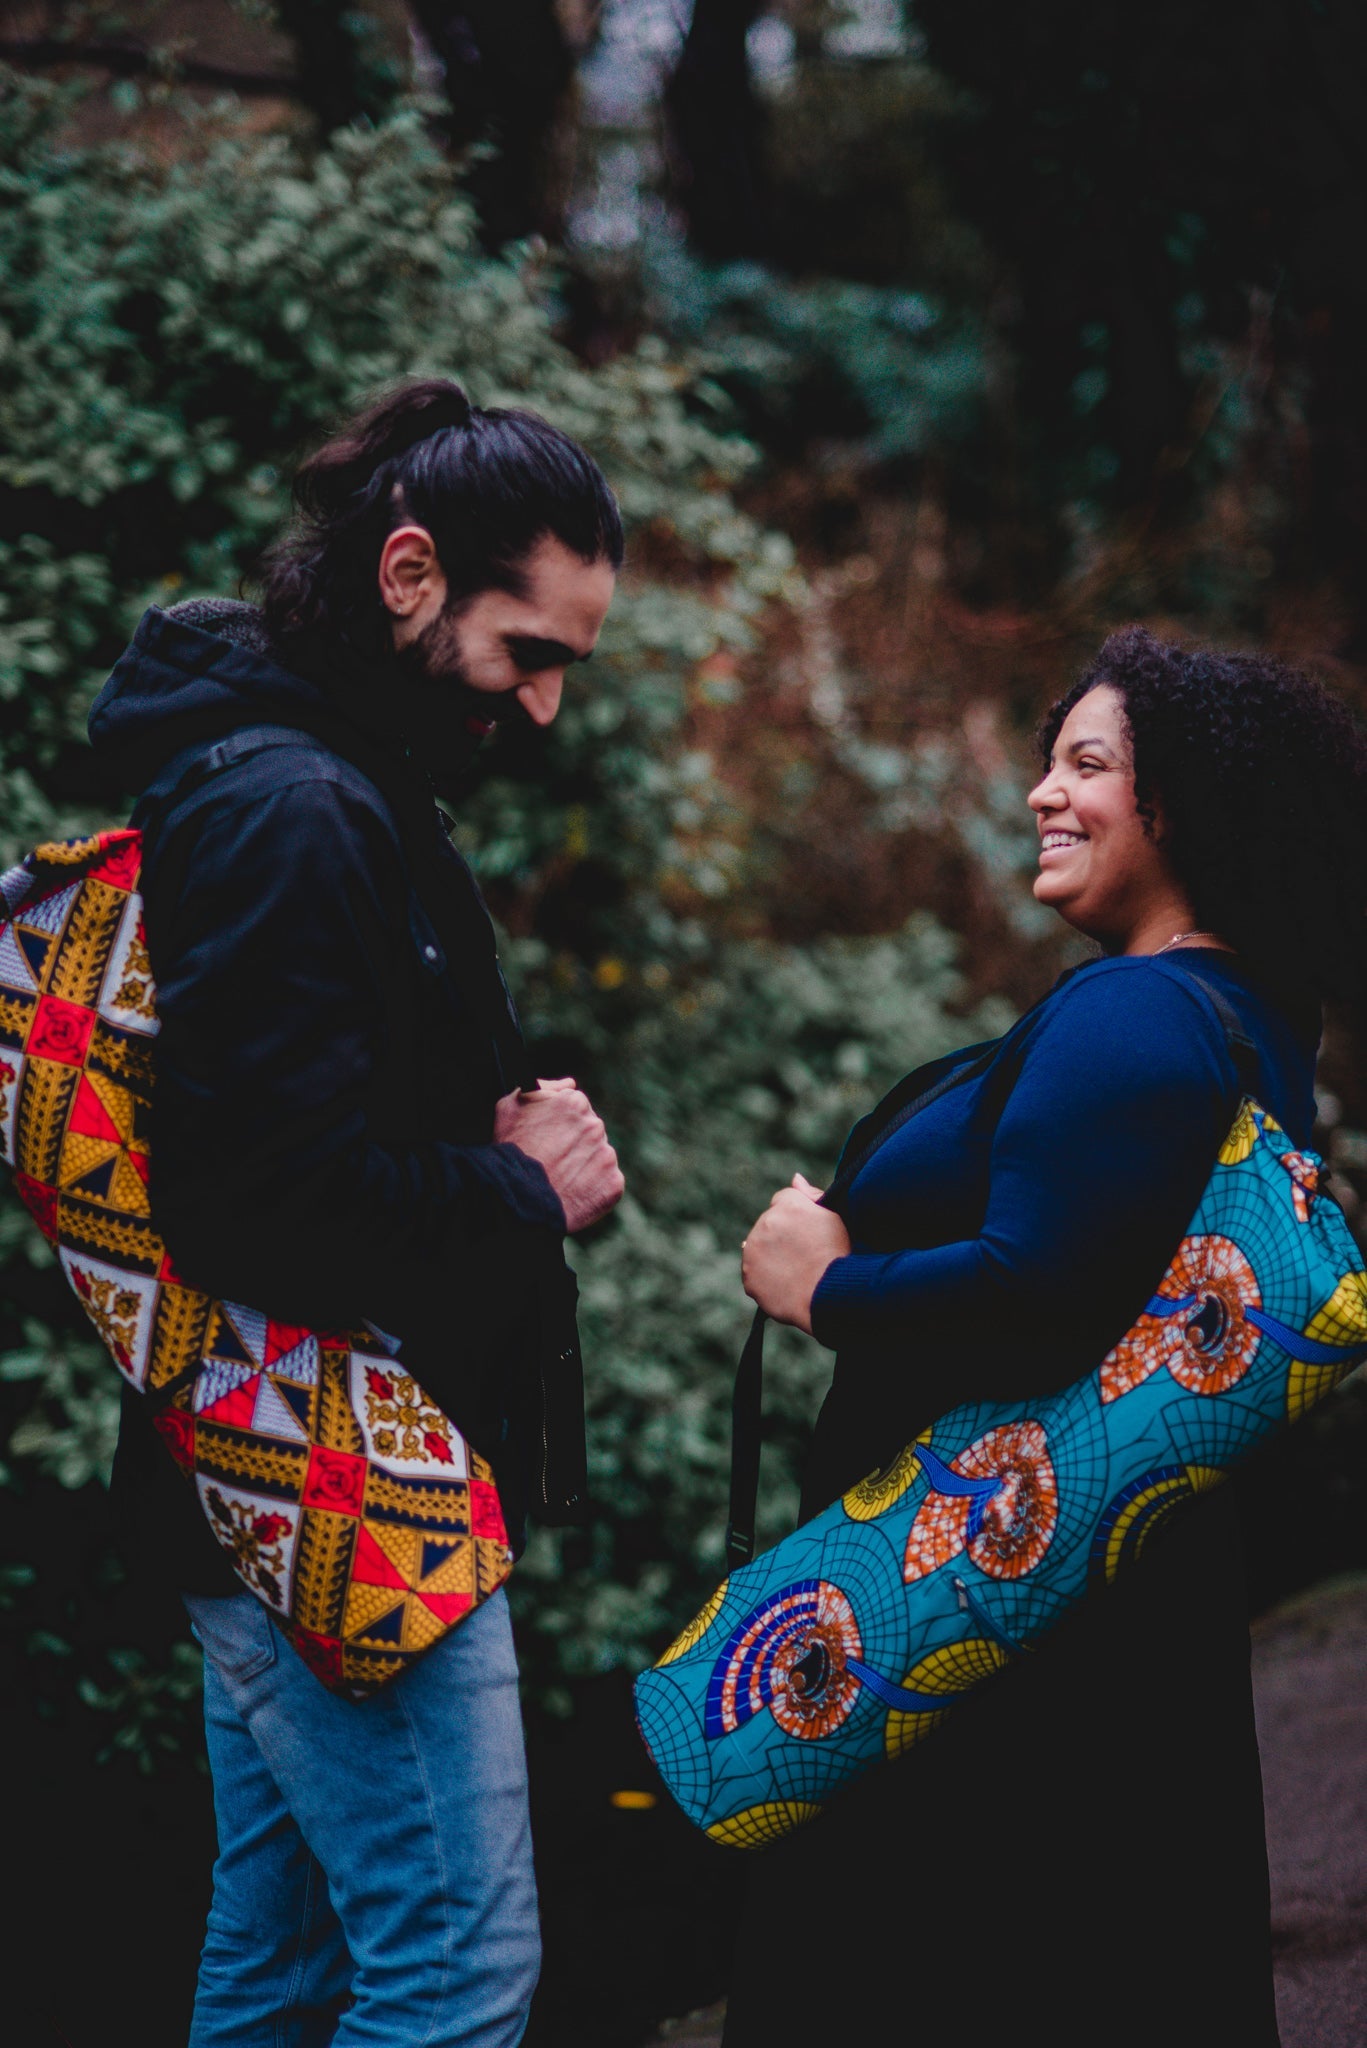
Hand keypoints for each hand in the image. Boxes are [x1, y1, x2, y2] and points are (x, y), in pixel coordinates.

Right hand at [495, 1078, 624, 1233]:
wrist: (520, 1199)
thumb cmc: (510, 1152)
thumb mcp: (510, 1107)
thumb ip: (540, 1087)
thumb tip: (569, 1083)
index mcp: (575, 1102)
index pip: (575, 1109)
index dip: (559, 1126)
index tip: (547, 1140)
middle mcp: (595, 1125)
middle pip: (589, 1132)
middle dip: (573, 1144)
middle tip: (552, 1162)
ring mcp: (607, 1155)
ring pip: (598, 1157)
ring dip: (583, 1165)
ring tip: (560, 1180)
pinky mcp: (613, 1183)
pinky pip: (606, 1183)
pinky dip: (593, 1188)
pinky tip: (572, 1193)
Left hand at [741, 1175, 850, 1333]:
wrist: (829, 1294)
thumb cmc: (838, 1255)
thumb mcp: (834, 1217)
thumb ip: (812, 1195)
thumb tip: (795, 1178)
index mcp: (787, 1205)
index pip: (783, 1201)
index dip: (796, 1218)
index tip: (807, 1234)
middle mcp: (765, 1223)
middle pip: (769, 1225)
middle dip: (782, 1237)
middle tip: (804, 1255)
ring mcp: (753, 1250)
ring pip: (758, 1249)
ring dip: (771, 1257)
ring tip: (796, 1272)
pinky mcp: (748, 1276)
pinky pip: (754, 1275)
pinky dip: (766, 1280)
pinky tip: (786, 1285)